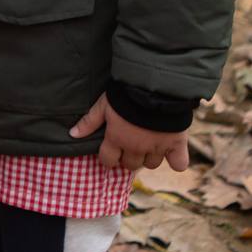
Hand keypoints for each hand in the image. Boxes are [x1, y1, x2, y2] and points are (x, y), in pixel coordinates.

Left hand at [70, 96, 189, 171]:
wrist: (156, 87)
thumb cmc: (125, 94)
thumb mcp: (103, 105)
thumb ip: (89, 122)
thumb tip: (73, 134)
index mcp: (116, 139)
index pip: (108, 160)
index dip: (109, 158)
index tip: (112, 153)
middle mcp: (136, 147)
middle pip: (130, 165)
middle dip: (128, 157)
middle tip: (132, 144)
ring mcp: (157, 147)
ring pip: (151, 164)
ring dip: (149, 157)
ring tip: (150, 144)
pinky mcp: (176, 144)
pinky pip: (179, 164)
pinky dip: (177, 162)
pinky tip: (173, 154)